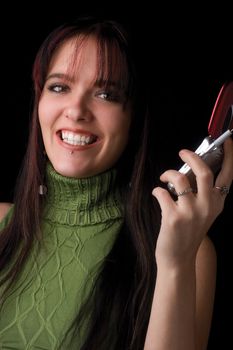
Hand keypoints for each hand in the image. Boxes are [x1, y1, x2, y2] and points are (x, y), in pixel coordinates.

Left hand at [152, 138, 232, 267]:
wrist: (178, 259)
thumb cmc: (188, 233)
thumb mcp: (203, 214)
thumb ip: (203, 194)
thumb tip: (190, 169)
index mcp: (217, 204)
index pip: (227, 176)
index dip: (228, 156)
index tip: (227, 142)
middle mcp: (207, 206)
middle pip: (204, 172)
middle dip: (192, 157)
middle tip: (183, 152)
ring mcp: (191, 212)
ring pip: (180, 179)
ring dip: (168, 173)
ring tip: (164, 177)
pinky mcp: (173, 217)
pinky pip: (162, 192)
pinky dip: (157, 190)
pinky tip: (158, 194)